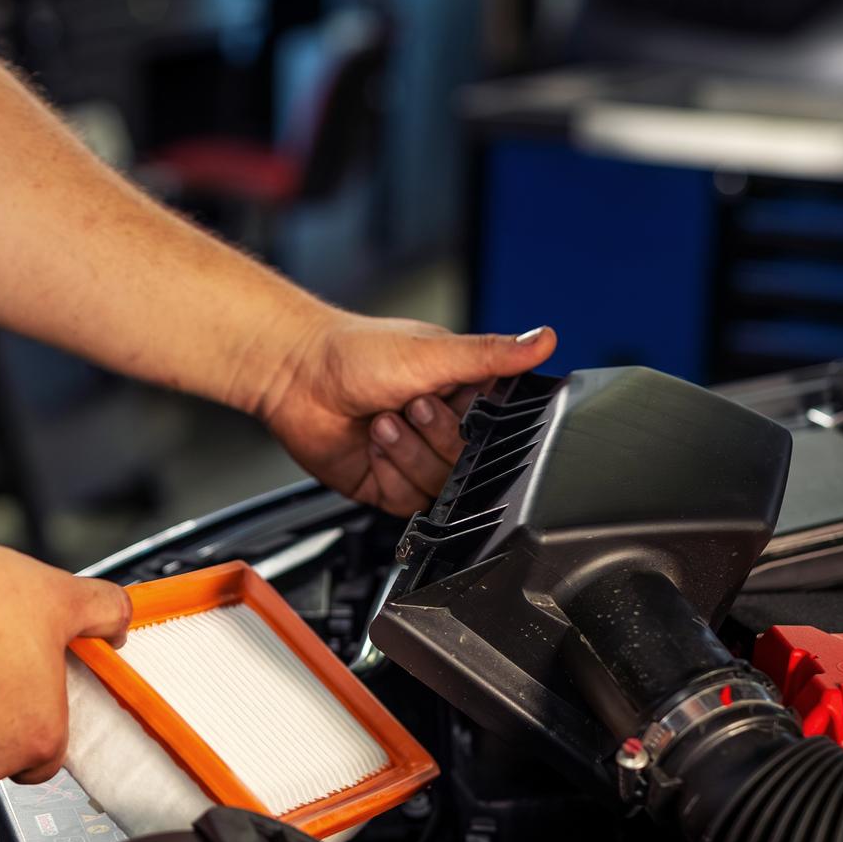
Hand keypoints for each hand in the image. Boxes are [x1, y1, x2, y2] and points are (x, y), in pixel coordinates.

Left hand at [261, 314, 557, 514]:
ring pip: (441, 485)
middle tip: (410, 405)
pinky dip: (390, 474)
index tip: (459, 404)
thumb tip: (545, 339)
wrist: (297, 376)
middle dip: (437, 436)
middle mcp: (444, 428)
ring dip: (409, 453)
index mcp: (464, 394)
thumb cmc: (356, 353)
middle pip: (472, 463)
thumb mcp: (434, 351)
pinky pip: (409, 502)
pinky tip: (372, 447)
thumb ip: (491, 355)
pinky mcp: (388, 485)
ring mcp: (416, 459)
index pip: (502, 427)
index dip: (483, 424)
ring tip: (383, 422)